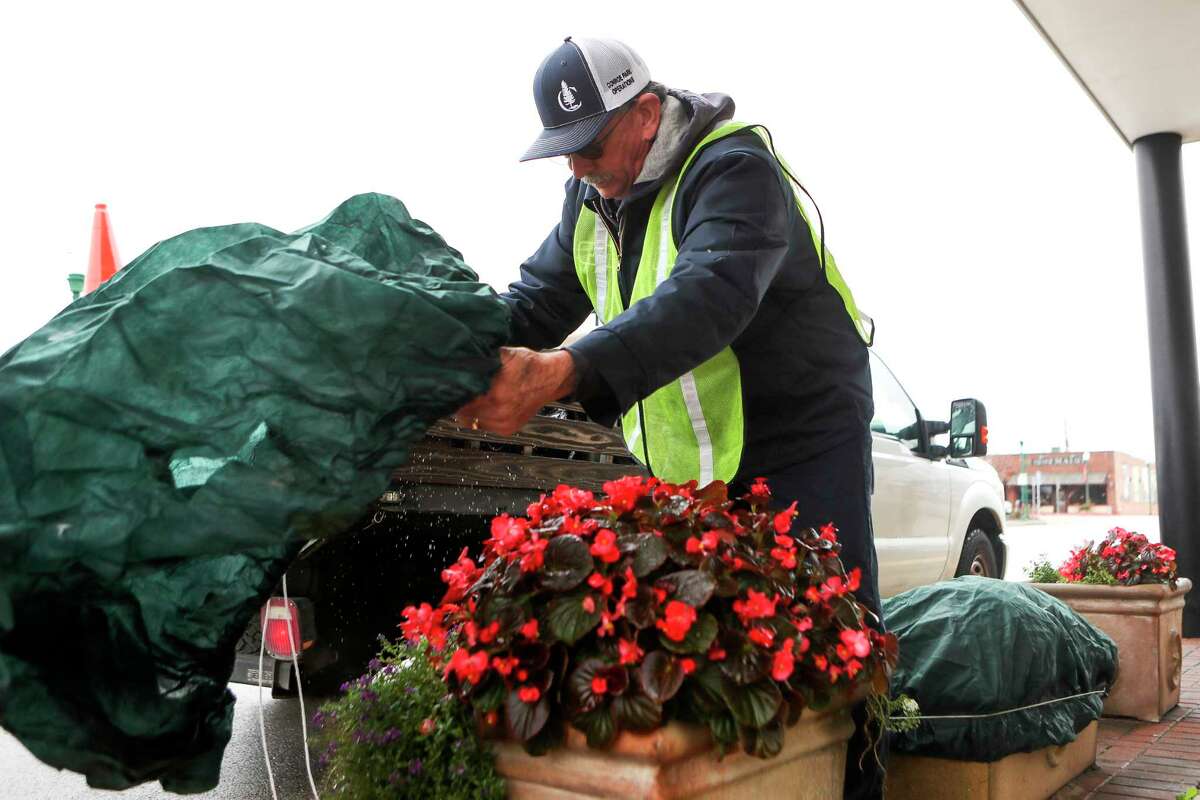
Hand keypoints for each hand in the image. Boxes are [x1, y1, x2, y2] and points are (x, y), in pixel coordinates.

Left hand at [454, 347, 577, 435]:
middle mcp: (498, 412)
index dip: (452, 389)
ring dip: (468, 409)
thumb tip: (461, 356)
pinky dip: (480, 415)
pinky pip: (483, 424)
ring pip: (470, 419)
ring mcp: (502, 423)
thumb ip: (483, 358)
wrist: (551, 380)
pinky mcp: (506, 429)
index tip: (447, 383)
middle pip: (463, 410)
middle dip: (459, 399)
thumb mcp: (506, 354)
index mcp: (496, 393)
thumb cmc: (529, 365)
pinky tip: (484, 403)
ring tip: (470, 395)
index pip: (461, 396)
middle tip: (455, 388)